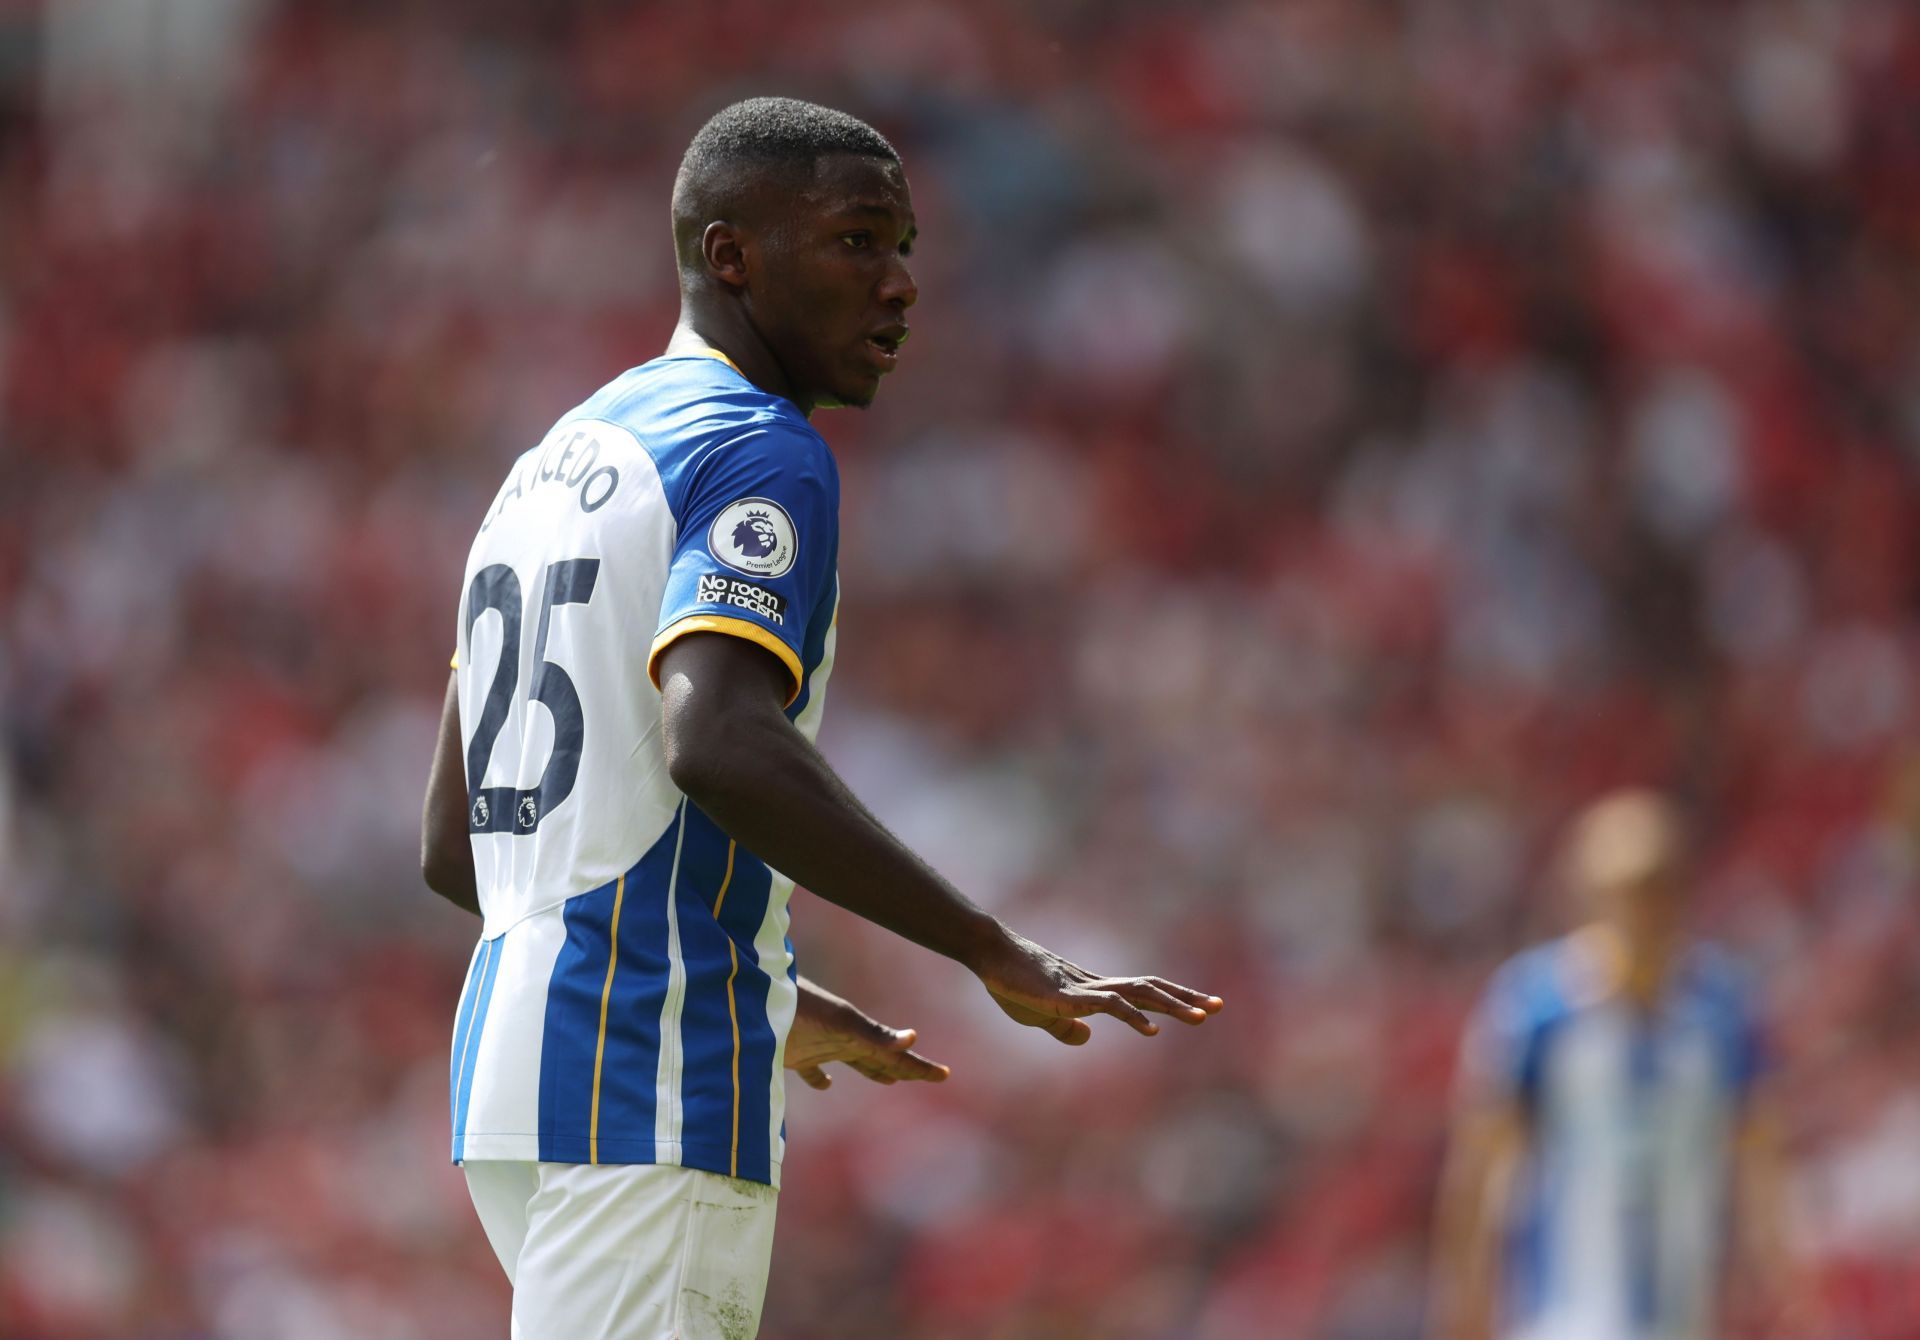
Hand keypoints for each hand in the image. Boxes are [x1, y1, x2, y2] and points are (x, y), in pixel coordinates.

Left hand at [786, 979, 949, 1089]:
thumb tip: (912, 1037)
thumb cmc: (802, 1007)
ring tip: (889, 1080)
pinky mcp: (795, 1053)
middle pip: (882, 1059)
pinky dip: (820, 1079)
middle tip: (931, 1075)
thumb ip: (875, 1034)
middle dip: (906, 1069)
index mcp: (859, 1036)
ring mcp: (821, 1046)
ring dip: (873, 1070)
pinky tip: (826, 1084)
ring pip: (855, 1062)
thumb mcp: (842, 1021)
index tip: (945, 1075)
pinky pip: (813, 1071)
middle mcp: (845, 1041)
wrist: (757, 994)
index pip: (896, 1056)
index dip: (919, 1067)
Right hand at [970, 926, 1223, 1044]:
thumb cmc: (1009, 982)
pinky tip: (1151, 1029)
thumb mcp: (1038, 1014)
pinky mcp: (1068, 995)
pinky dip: (1133, 1016)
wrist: (989, 954)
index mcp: (1093, 991)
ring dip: (1172, 1005)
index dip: (1174, 998)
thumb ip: (1063, 1027)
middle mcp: (1096, 985)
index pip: (1143, 993)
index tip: (1204, 1006)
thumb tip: (1087, 1037)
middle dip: (1186, 998)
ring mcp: (1085, 988)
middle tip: (1220, 1005)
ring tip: (1202, 1017)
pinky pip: (1108, 1004)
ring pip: (1139, 993)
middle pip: (1151, 989)